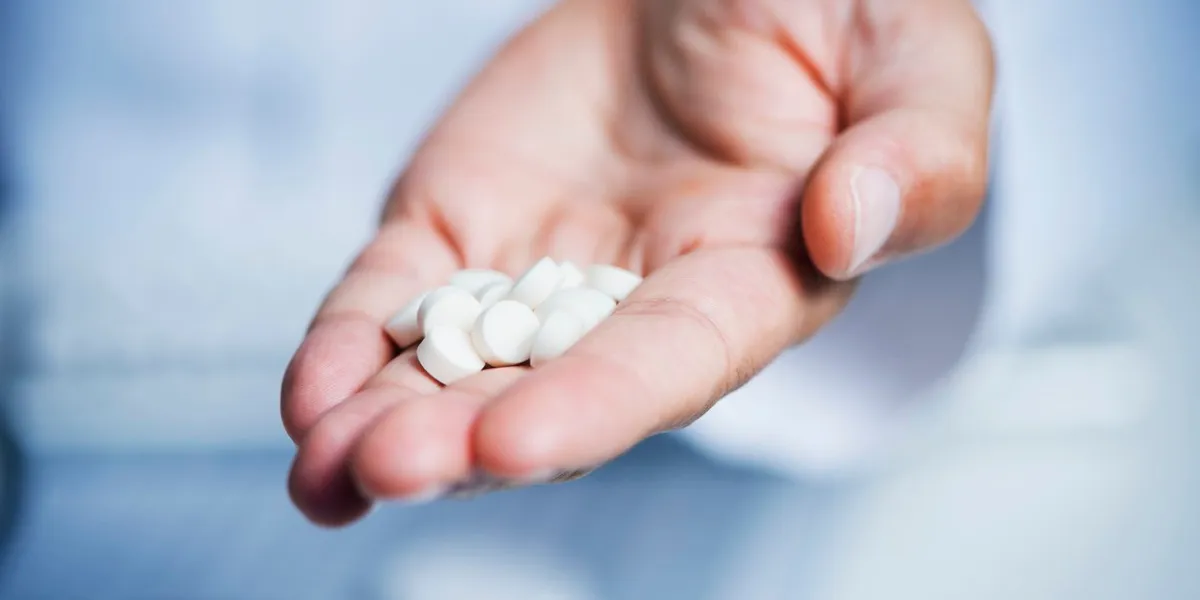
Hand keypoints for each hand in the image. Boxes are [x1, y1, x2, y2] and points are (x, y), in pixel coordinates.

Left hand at [284, 0, 992, 525]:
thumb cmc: (835, 13)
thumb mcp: (915, 58)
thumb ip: (917, 153)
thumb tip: (845, 228)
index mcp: (751, 281)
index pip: (672, 362)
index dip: (597, 405)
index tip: (517, 440)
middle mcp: (635, 303)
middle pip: (545, 391)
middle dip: (465, 439)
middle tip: (386, 468)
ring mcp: (535, 273)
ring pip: (457, 370)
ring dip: (387, 424)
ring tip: (323, 469)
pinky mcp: (461, 229)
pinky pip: (397, 301)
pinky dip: (349, 350)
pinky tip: (311, 400)